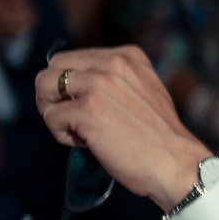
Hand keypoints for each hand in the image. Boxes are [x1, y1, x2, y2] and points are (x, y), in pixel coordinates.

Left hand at [37, 46, 212, 211]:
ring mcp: (98, 85)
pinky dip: (61, 135)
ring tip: (78, 130)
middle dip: (52, 96)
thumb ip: (116, 79)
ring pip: (43, 88)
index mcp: (127, 56)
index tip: (87, 106)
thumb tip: (75, 82)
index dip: (70, 86)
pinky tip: (86, 143)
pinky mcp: (87, 110)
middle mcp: (112, 64)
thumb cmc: (159, 136)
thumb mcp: (144, 90)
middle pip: (51, 69)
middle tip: (71, 119)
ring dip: (54, 113)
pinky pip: (50, 118)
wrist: (175, 163)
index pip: (70, 59)